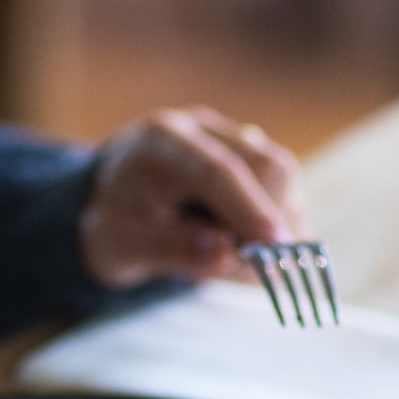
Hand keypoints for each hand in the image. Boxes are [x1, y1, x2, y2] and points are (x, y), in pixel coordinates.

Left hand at [78, 106, 303, 288]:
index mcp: (162, 141)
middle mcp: (204, 129)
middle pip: (266, 165)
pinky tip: (239, 244)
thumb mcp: (120, 246)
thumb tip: (225, 254)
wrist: (114, 202)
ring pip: (283, 180)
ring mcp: (234, 138)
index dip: (250, 210)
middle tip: (244, 268)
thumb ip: (169, 249)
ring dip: (271, 226)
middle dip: (267, 220)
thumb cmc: (115, 224)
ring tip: (229, 259)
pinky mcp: (254, 158)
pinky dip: (271, 225)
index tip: (275, 249)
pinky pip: (284, 192)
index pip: (217, 170)